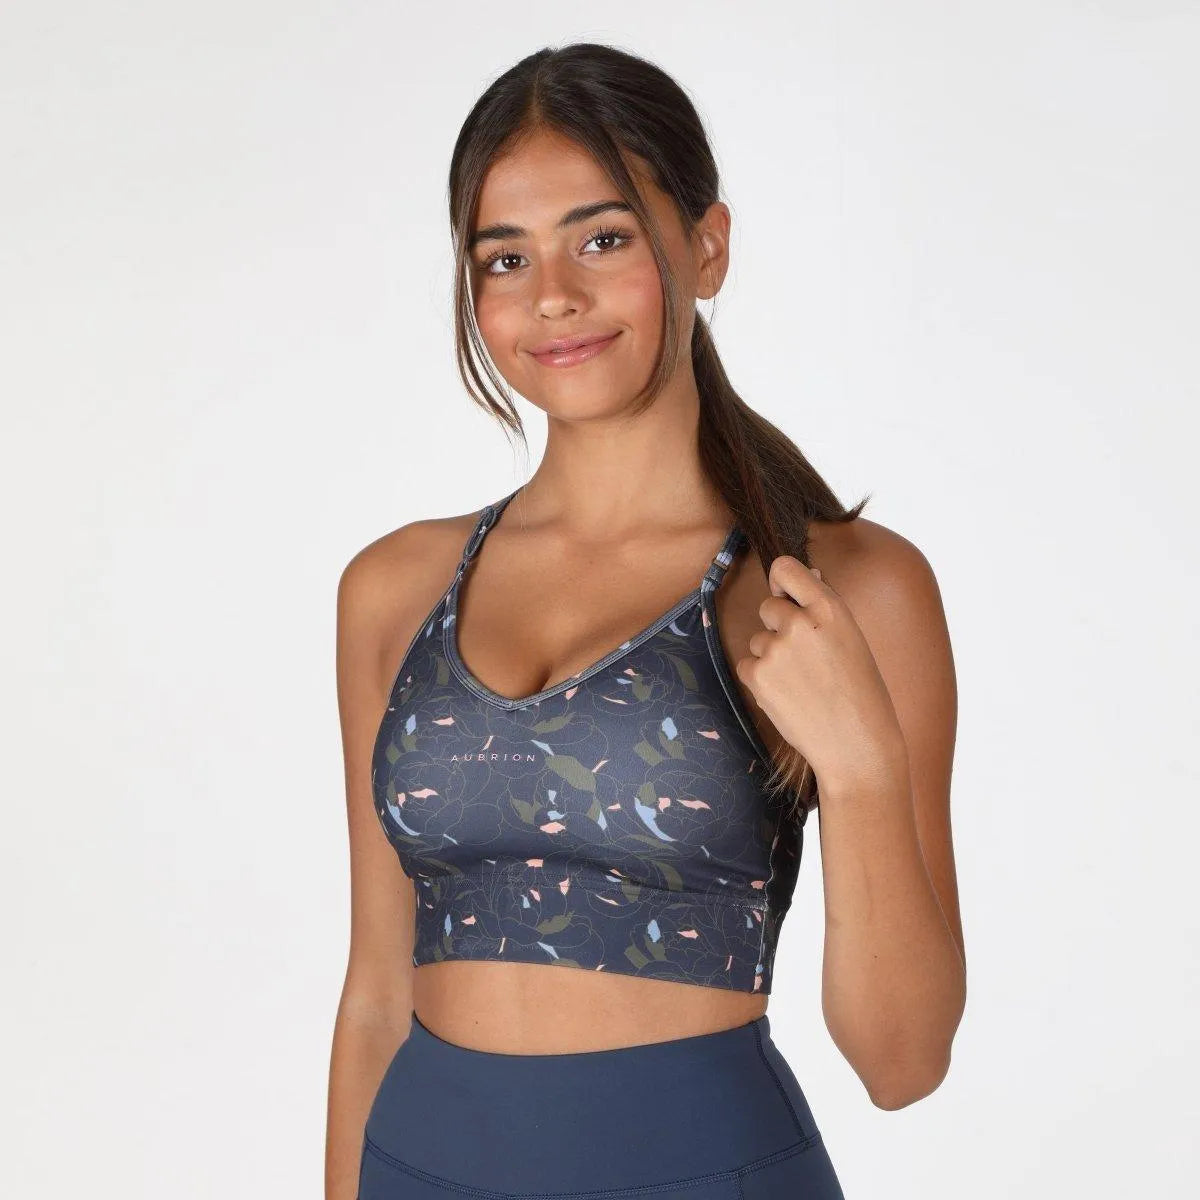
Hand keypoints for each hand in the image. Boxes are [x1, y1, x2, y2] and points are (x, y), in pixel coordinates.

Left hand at [734, 556, 907, 793]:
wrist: (855, 743)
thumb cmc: (861, 693)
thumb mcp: (851, 638)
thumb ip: (824, 606)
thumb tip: (808, 573)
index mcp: (829, 609)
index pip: (786, 568)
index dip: (781, 579)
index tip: (784, 592)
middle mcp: (799, 623)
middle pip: (768, 607)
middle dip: (779, 626)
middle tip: (805, 657)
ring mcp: (775, 649)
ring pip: (758, 640)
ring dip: (771, 656)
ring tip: (802, 683)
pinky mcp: (757, 676)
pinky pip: (747, 665)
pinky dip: (760, 679)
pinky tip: (788, 695)